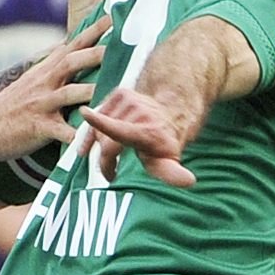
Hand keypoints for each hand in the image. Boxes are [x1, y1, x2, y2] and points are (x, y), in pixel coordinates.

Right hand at [0, 30, 103, 159]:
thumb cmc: (13, 105)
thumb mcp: (33, 79)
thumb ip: (55, 65)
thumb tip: (73, 47)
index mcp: (47, 70)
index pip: (74, 44)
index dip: (94, 30)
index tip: (114, 17)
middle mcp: (46, 83)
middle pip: (74, 62)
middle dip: (98, 53)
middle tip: (124, 47)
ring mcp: (42, 104)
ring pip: (70, 94)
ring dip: (92, 91)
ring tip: (116, 91)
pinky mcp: (39, 127)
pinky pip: (62, 133)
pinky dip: (78, 138)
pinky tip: (94, 142)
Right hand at [80, 86, 198, 189]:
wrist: (171, 114)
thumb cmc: (164, 143)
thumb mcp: (168, 162)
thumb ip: (172, 174)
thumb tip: (189, 181)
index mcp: (145, 131)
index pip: (120, 130)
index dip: (101, 123)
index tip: (85, 113)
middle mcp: (137, 112)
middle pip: (105, 142)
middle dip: (105, 161)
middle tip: (112, 172)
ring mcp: (128, 100)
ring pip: (99, 129)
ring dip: (100, 144)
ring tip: (112, 154)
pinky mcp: (120, 93)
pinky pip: (99, 114)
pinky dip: (96, 127)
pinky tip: (98, 138)